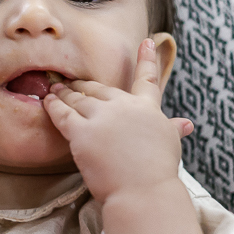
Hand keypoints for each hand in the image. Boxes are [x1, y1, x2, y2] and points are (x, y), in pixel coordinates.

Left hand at [43, 38, 193, 202]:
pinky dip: (53, 106)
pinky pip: (62, 114)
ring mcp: (102, 117)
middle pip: (100, 89)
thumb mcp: (169, 145)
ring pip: (78, 98)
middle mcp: (124, 107)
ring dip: (65, 93)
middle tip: (71, 81)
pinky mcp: (82, 132)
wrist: (144, 192)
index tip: (147, 40)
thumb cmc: (158, 173)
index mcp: (147, 109)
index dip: (147, 58)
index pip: (147, 80)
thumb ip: (172, 129)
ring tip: (54, 88)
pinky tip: (46, 101)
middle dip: (84, 85)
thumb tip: (187, 124)